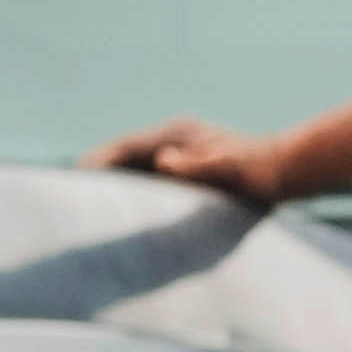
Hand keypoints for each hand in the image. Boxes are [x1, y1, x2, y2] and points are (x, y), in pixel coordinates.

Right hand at [91, 107, 351, 208]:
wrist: (285, 171)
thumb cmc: (260, 172)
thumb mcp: (232, 168)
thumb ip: (199, 165)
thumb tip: (163, 162)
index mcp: (176, 135)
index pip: (125, 147)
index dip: (98, 162)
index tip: (75, 178)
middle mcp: (171, 142)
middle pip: (121, 157)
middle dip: (96, 175)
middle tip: (66, 198)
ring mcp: (175, 155)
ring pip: (130, 169)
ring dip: (110, 185)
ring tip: (84, 211)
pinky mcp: (180, 171)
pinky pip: (145, 181)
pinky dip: (129, 193)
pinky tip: (119, 216)